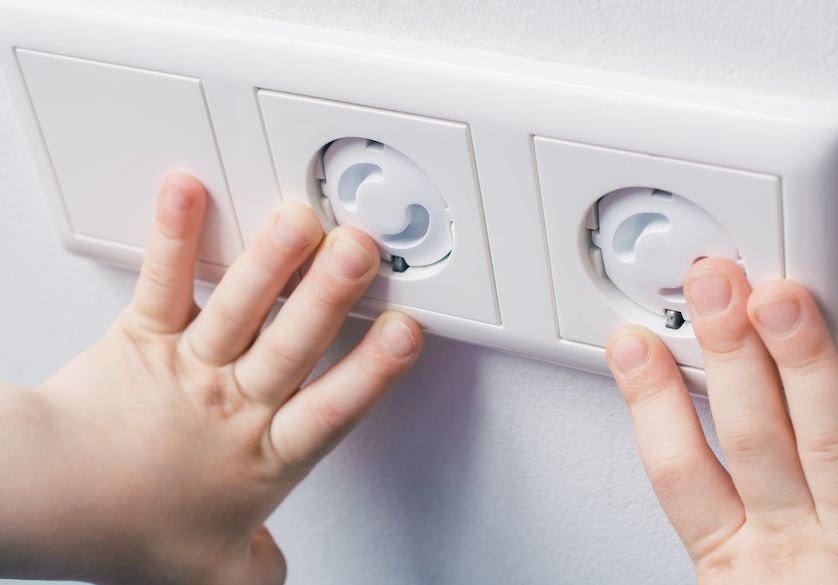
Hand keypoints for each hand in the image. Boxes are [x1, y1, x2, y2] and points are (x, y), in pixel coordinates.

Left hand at [0, 174, 421, 583]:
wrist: (48, 502)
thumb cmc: (127, 528)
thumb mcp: (209, 573)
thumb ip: (256, 572)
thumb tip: (273, 574)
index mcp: (265, 454)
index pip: (332, 410)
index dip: (372, 371)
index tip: (406, 331)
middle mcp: (235, 404)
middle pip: (292, 345)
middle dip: (329, 296)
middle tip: (361, 250)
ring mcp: (190, 365)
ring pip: (239, 308)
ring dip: (270, 261)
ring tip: (299, 219)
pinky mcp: (143, 336)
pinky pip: (163, 282)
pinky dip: (175, 235)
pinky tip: (189, 193)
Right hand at [606, 258, 837, 584]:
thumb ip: (707, 535)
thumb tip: (670, 468)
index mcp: (735, 567)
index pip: (678, 474)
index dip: (650, 404)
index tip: (634, 343)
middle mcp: (796, 553)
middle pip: (751, 440)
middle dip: (728, 357)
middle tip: (713, 287)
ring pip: (831, 446)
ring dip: (806, 369)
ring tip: (785, 302)